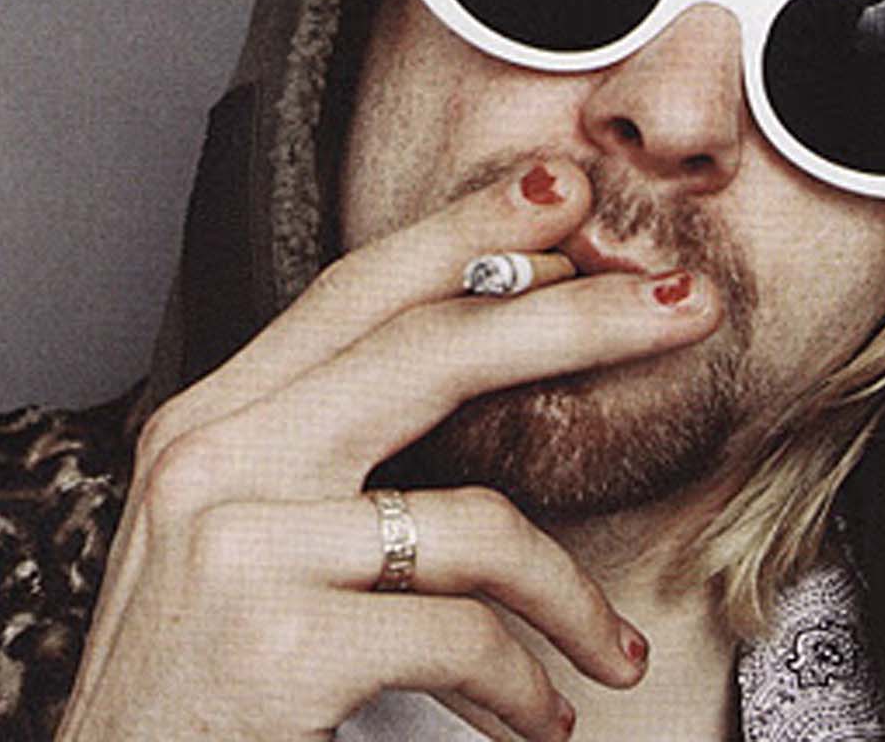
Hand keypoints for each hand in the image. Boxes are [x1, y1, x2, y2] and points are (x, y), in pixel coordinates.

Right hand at [54, 159, 720, 740]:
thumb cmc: (196, 685)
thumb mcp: (245, 538)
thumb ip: (332, 449)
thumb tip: (481, 358)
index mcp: (211, 422)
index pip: (355, 293)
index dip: (466, 233)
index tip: (562, 196)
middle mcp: (212, 461)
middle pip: (432, 350)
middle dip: (578, 320)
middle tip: (688, 305)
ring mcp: (239, 546)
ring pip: (475, 521)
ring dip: (572, 598)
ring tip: (614, 652)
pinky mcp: (278, 644)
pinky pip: (462, 635)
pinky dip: (523, 687)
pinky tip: (540, 721)